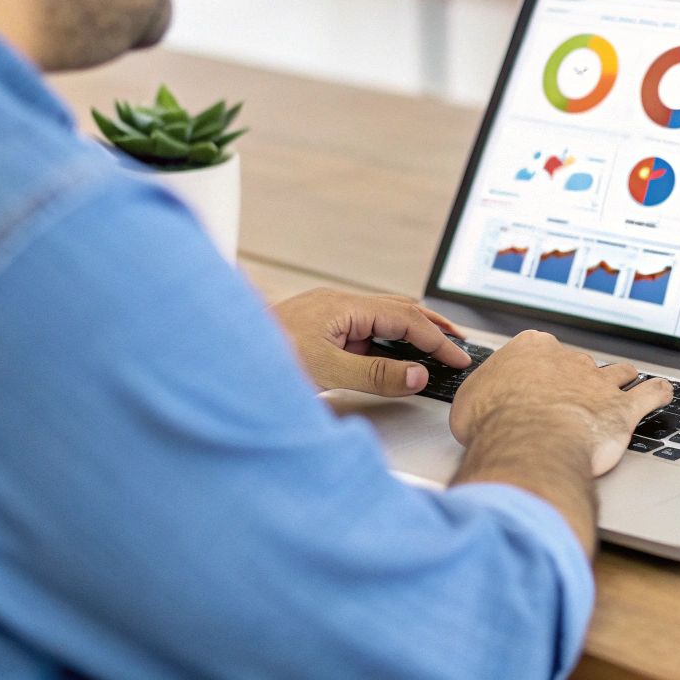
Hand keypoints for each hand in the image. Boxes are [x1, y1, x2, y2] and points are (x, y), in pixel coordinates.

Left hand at [271, 288, 471, 395]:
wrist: (219, 356)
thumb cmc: (263, 359)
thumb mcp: (326, 372)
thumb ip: (376, 375)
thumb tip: (417, 375)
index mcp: (344, 306)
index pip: (405, 320)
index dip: (436, 341)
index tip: (458, 359)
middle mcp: (339, 304)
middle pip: (399, 310)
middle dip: (432, 327)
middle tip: (460, 345)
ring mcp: (329, 316)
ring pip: (383, 319)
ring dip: (412, 333)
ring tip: (436, 349)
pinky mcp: (320, 330)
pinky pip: (365, 332)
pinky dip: (389, 343)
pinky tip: (395, 358)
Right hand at [449, 330, 672, 475]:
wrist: (528, 443)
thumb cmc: (494, 423)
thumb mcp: (469, 403)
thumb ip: (483, 395)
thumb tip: (482, 404)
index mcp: (532, 349)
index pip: (541, 350)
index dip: (541, 370)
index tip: (539, 380)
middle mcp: (569, 360)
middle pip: (580, 362)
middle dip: (580, 377)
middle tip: (575, 396)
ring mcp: (599, 382)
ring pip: (618, 371)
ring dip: (620, 378)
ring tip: (623, 384)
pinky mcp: (623, 408)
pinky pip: (652, 393)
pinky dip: (658, 392)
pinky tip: (662, 392)